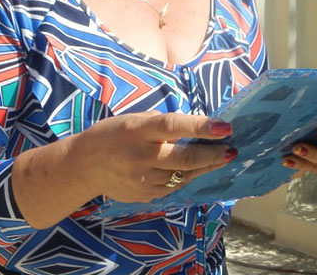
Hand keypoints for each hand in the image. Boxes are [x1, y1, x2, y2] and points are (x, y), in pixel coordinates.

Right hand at [76, 112, 236, 202]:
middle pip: (185, 159)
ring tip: (222, 157)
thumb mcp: (135, 120)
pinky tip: (198, 169)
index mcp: (138, 130)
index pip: (173, 126)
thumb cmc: (113, 134)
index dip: (201, 127)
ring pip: (184, 176)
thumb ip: (162, 126)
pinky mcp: (145, 195)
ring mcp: (143, 180)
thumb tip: (195, 130)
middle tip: (232, 149)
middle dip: (213, 154)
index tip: (225, 127)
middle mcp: (141, 156)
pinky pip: (174, 187)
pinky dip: (188, 177)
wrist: (84, 166)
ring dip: (206, 167)